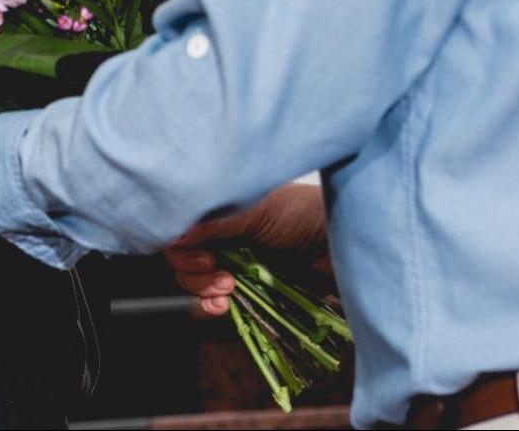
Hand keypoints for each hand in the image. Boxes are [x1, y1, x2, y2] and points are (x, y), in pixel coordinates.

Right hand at [164, 182, 327, 316]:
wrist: (343, 247)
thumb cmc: (304, 215)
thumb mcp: (257, 210)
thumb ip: (215, 221)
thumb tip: (176, 234)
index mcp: (219, 211)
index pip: (181, 230)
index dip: (182, 247)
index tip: (203, 255)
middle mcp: (222, 238)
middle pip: (183, 260)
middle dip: (194, 273)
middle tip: (220, 275)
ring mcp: (234, 267)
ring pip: (196, 285)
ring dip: (203, 292)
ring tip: (229, 290)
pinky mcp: (248, 293)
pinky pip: (216, 305)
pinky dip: (213, 308)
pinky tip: (226, 307)